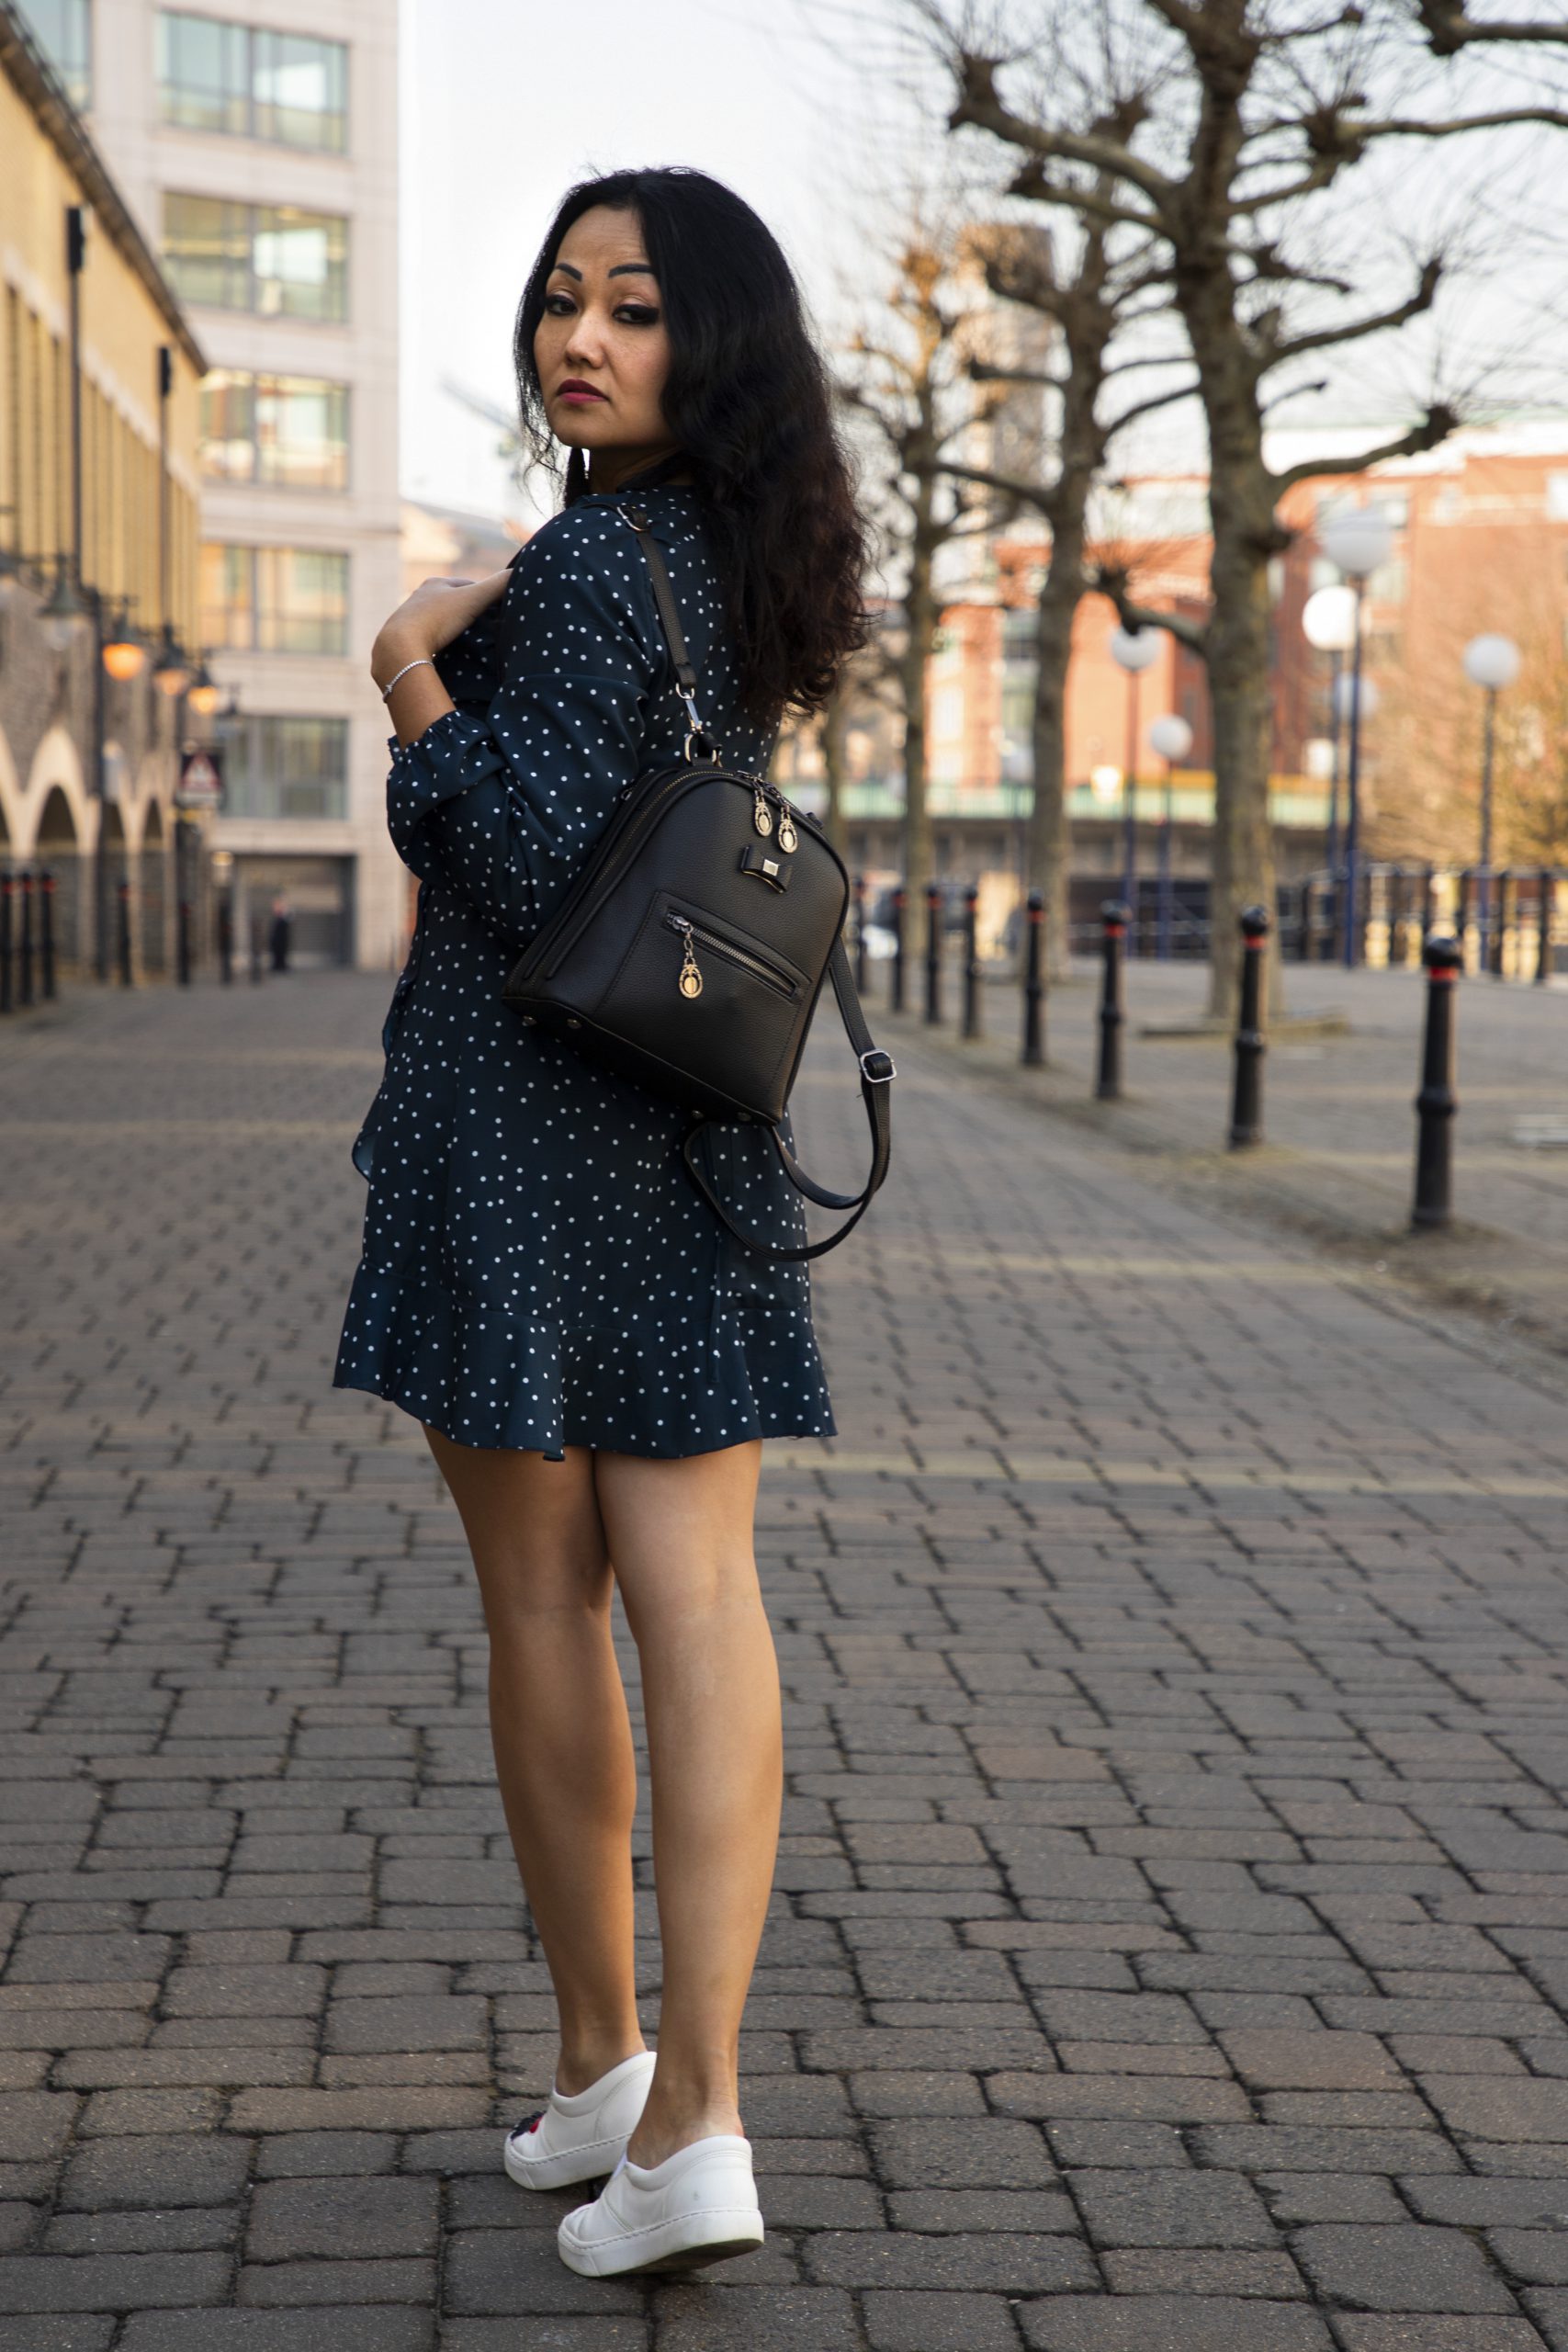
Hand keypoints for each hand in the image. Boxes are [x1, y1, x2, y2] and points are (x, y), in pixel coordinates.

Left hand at [371, 568, 510, 688]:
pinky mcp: (404, 641)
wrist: (400, 647)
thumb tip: (521, 572)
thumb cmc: (437, 618)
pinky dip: (441, 644)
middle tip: (486, 629)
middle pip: (452, 604)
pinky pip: (430, 640)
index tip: (498, 610)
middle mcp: (419, 598)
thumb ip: (497, 586)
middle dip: (468, 614)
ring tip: (469, 644)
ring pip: (440, 622)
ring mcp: (410, 620)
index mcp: (435, 583)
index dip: (485, 596)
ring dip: (454, 630)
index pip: (467, 586)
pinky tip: (448, 655)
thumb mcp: (473, 599)